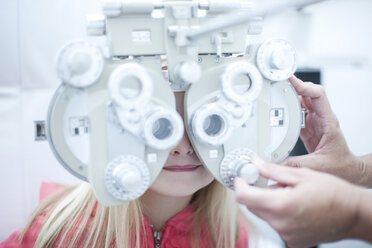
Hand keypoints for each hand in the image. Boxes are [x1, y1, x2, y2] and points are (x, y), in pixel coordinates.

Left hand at [235, 158, 361, 247]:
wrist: (353, 214)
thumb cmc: (333, 193)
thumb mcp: (301, 175)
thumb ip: (273, 170)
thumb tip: (255, 163)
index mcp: (280, 205)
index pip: (243, 196)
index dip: (239, 184)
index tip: (242, 177)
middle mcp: (280, 223)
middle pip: (252, 206)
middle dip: (256, 192)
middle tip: (271, 182)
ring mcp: (286, 234)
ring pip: (264, 215)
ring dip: (268, 203)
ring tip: (289, 194)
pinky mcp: (292, 241)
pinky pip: (276, 225)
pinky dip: (279, 214)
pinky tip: (294, 207)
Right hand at [284, 76, 365, 185]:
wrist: (346, 169)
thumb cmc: (340, 164)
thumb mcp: (319, 165)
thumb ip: (297, 164)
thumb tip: (277, 163)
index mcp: (328, 121)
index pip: (318, 95)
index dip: (304, 86)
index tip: (290, 81)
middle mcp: (321, 118)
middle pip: (308, 93)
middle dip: (293, 86)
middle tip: (278, 83)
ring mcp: (314, 121)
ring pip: (302, 101)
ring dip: (290, 95)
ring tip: (276, 92)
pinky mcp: (307, 127)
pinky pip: (296, 112)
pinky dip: (287, 108)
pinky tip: (279, 108)